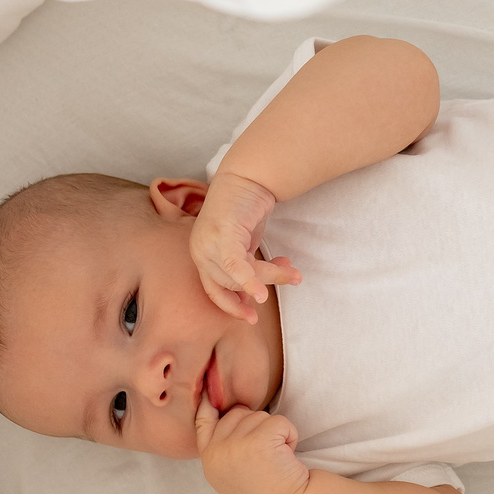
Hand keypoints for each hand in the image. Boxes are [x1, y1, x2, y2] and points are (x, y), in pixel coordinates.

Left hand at [189, 169, 300, 321]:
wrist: (248, 177)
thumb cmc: (245, 209)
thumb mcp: (243, 243)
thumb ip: (244, 265)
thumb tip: (256, 292)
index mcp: (202, 255)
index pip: (213, 289)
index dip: (232, 306)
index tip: (252, 317)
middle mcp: (199, 251)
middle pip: (229, 284)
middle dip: (260, 288)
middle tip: (286, 285)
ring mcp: (207, 243)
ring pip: (239, 275)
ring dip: (270, 276)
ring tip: (294, 272)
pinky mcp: (221, 236)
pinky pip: (235, 267)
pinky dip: (249, 281)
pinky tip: (263, 293)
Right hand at [194, 403, 308, 493]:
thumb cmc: (266, 490)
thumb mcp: (232, 470)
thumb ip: (224, 445)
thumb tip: (233, 412)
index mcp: (209, 459)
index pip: (203, 420)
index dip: (211, 403)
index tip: (215, 393)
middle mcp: (216, 452)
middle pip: (238, 413)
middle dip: (258, 426)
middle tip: (266, 456)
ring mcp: (235, 446)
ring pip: (260, 416)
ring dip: (276, 433)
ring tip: (276, 460)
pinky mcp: (258, 441)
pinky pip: (279, 421)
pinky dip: (290, 435)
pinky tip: (287, 456)